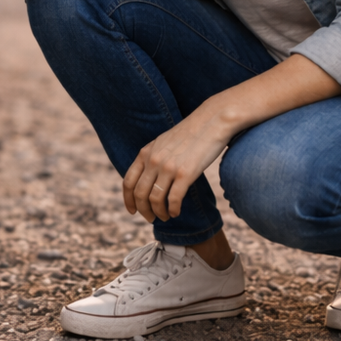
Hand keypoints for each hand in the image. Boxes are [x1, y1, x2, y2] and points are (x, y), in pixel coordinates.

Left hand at [121, 108, 233, 222]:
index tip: (132, 211)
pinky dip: (173, 210)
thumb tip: (149, 178)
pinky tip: (176, 212)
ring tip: (166, 216)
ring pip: (155, 200)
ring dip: (159, 213)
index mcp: (145, 153)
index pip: (128, 182)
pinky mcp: (186, 173)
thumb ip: (153, 157)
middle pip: (140, 195)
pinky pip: (173, 199)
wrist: (212, 121)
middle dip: (144, 211)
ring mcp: (168, 167)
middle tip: (151, 219)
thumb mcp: (163, 142)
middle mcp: (153, 161)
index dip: (128, 200)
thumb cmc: (190, 134)